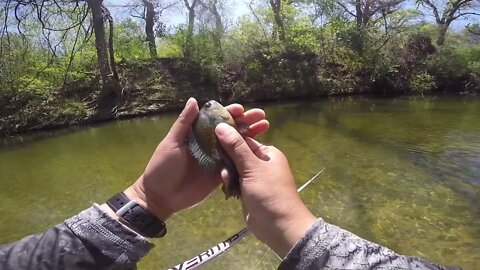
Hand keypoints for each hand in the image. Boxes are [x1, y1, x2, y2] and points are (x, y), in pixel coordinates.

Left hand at [123, 98, 268, 220]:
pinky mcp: (220, 174)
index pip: (217, 119)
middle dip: (246, 122)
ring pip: (237, 145)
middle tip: (261, 117)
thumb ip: (184, 123)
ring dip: (251, 136)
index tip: (241, 109)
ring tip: (265, 128)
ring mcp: (216, 159)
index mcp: (197, 133)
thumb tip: (194, 100)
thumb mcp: (172, 142)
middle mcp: (209, 144)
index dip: (229, 113)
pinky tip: (259, 151)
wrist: (161, 196)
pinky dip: (246, 157)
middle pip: (231, 130)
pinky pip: (235, 164)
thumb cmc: (162, 166)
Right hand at [215, 123, 315, 257]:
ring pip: (233, 169)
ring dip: (227, 173)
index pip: (244, 139)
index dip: (228, 138)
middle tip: (217, 162)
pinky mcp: (248, 191)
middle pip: (236, 154)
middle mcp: (261, 163)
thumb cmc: (270, 193)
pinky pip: (234, 182)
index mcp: (267, 153)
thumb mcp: (252, 167)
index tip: (211, 138)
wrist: (279, 226)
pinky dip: (229, 184)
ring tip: (226, 179)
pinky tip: (227, 188)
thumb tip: (221, 125)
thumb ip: (236, 147)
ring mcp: (254, 178)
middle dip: (226, 159)